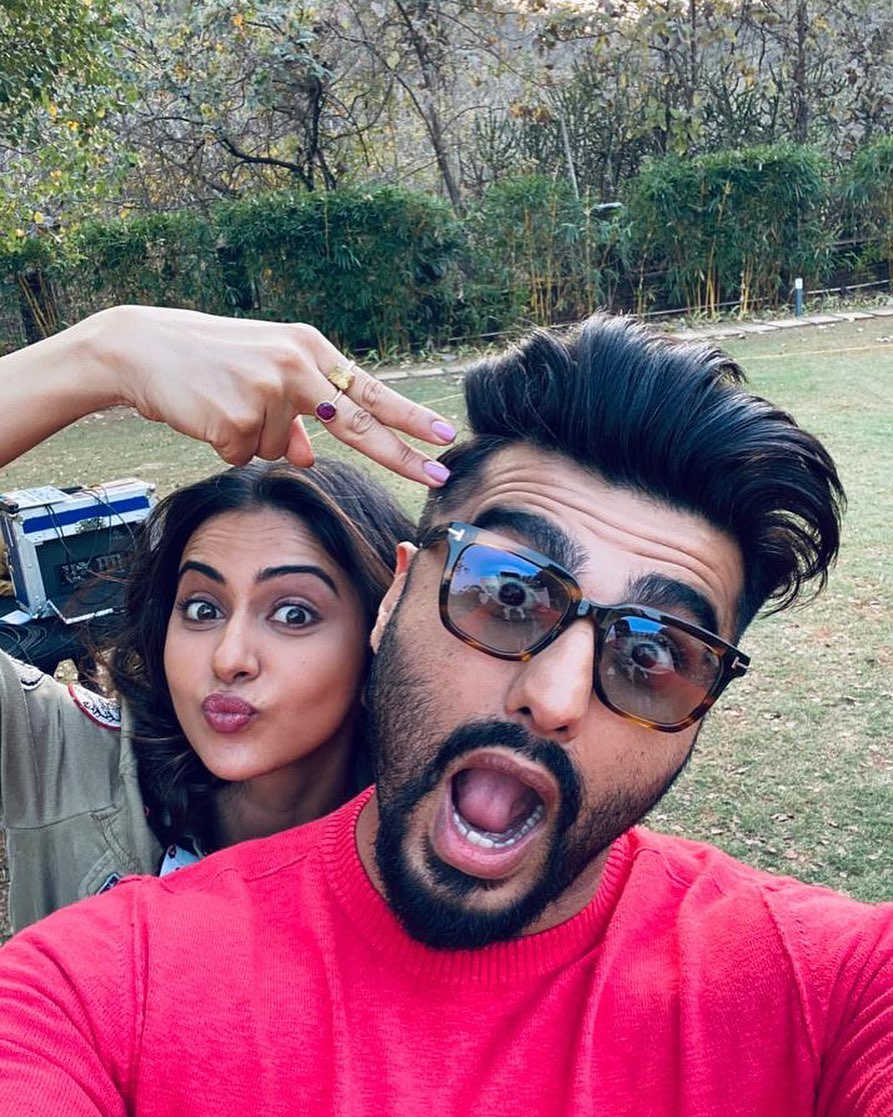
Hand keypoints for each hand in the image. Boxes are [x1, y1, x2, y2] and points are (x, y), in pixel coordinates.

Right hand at [86, 306, 456, 484]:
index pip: (368, 391)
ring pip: (282, 450)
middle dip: (401, 454)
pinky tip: (208, 414)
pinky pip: (245, 456)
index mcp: (308, 349)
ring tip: (224, 402)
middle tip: (440, 476)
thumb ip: (296, 414)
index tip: (444, 434)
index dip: (407, 416)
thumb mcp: (262, 374)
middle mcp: (295, 366)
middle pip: (357, 423)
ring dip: (254, 439)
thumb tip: (311, 458)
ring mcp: (267, 393)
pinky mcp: (236, 420)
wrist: (143, 348)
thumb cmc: (209, 359)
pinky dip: (227, 446)